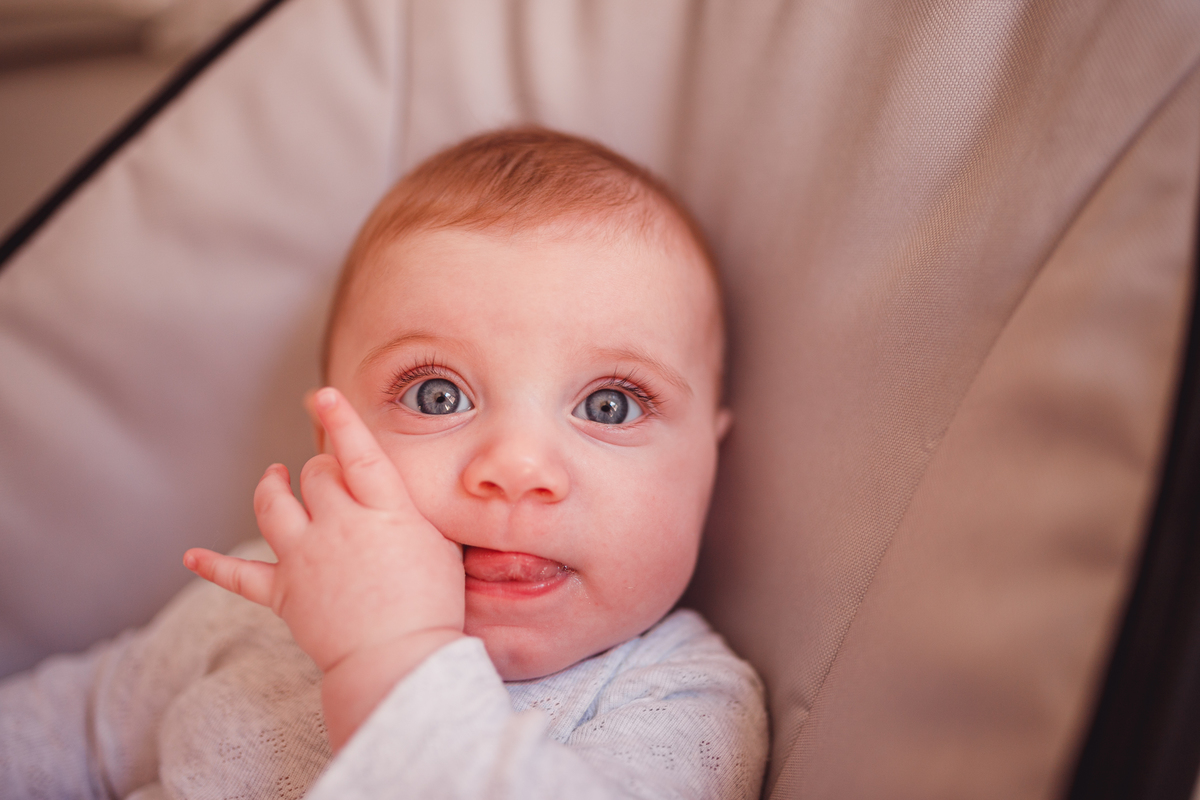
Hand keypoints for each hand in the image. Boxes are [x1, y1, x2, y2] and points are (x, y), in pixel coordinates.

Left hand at [184, 387, 464, 747]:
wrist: (399, 660)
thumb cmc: (431, 604)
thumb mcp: (438, 544)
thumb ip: (410, 512)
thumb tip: (394, 493)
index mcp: (385, 510)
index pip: (356, 452)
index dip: (339, 419)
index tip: (322, 395)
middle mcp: (339, 525)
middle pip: (316, 475)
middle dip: (321, 469)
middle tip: (332, 473)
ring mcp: (306, 558)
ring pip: (274, 505)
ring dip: (271, 487)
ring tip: (273, 478)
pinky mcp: (284, 593)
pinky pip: (240, 576)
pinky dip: (214, 566)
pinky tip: (192, 557)